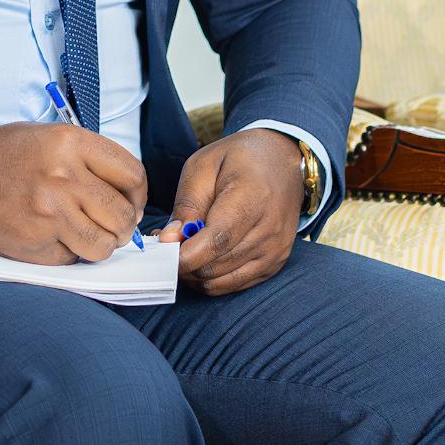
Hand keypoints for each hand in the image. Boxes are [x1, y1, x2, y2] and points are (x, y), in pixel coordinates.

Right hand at [0, 122, 146, 263]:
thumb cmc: (3, 156)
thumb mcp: (50, 138)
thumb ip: (90, 160)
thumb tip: (129, 195)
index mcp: (71, 143)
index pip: (132, 175)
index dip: (138, 196)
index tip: (131, 203)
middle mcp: (64, 176)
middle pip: (122, 215)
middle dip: (122, 226)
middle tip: (109, 226)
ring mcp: (50, 212)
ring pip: (104, 245)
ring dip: (98, 245)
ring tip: (81, 235)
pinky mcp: (35, 242)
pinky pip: (71, 259)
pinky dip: (66, 254)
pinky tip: (48, 237)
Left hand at [160, 129, 305, 294]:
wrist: (282, 160)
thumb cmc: (239, 159)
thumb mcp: (204, 166)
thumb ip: (187, 204)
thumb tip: (169, 239)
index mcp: (253, 197)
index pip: (216, 241)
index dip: (184, 254)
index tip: (162, 249)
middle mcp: (269, 229)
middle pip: (215, 266)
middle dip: (183, 262)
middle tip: (168, 244)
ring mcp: (275, 250)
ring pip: (221, 281)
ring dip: (195, 272)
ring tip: (184, 248)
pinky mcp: (275, 263)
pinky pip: (234, 284)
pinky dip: (212, 277)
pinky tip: (203, 256)